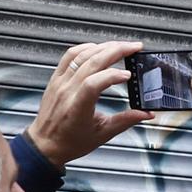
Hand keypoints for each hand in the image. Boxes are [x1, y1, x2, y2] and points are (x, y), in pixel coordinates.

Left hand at [26, 39, 154, 164]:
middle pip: (91, 62)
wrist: (45, 145)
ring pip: (82, 55)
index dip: (113, 75)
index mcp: (78, 108)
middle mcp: (67, 92)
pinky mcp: (56, 79)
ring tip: (121, 45)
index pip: (94, 83)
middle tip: (134, 47)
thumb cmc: (70, 142)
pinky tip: (97, 48)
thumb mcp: (102, 135)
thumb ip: (125, 121)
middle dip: (116, 50)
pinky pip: (69, 56)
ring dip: (103, 47)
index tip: (129, 75)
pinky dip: (85, 48)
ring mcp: (60, 83)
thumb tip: (146, 114)